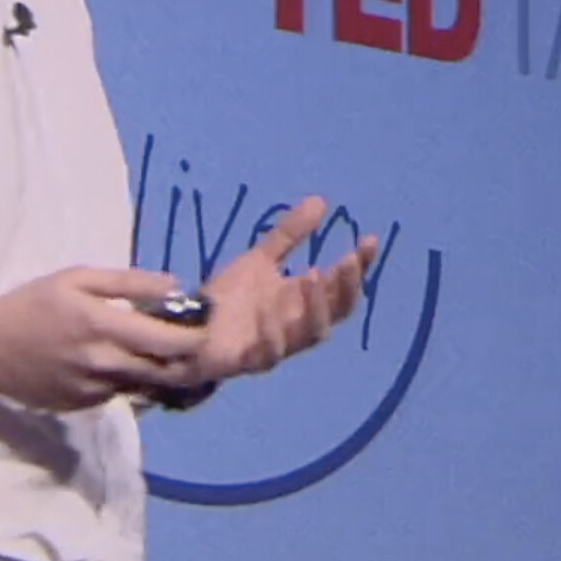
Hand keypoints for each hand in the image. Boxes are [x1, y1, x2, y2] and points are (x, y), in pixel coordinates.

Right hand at [0, 266, 209, 411]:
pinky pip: (118, 394)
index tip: (208, 328)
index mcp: (104, 327)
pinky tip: (126, 366)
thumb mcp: (78, 278)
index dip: (196, 338)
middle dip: (186, 360)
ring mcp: (93, 391)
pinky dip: (129, 382)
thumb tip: (175, 286)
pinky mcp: (82, 406)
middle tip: (196, 346)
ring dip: (160, 374)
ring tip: (166, 356)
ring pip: (144, 386)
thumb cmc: (34, 303)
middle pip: (164, 371)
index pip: (168, 341)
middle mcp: (104, 364)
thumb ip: (129, 283)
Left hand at [196, 196, 375, 381]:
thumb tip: (321, 200)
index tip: (369, 240)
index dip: (360, 266)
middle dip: (346, 286)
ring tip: (312, 273)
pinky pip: (270, 353)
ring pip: (312, 333)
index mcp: (305, 301)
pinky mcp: (251, 360)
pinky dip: (272, 332)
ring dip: (317, 306)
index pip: (343, 285)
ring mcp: (279, 344)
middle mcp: (299, 323)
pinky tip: (267, 307)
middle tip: (347, 260)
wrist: (191, 327)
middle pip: (337, 311)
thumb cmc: (232, 297)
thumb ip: (289, 235)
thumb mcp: (261, 259)